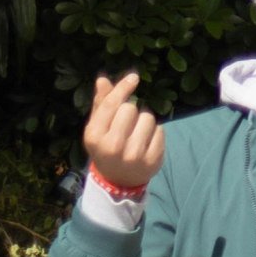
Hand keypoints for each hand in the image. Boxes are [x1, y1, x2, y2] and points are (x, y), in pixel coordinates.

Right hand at [84, 72, 164, 196]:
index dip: (123, 88)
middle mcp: (112, 145)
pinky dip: (156, 132)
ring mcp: (134, 154)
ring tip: (136, 134)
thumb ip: (101, 103)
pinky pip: (160, 131)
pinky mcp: (152, 160)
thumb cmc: (106, 146)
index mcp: (94, 135)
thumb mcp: (97, 127)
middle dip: (131, 110)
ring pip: (148, 118)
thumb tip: (104, 79)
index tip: (134, 77)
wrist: (118, 179)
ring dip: (145, 121)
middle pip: (131, 108)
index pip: (111, 105)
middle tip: (127, 124)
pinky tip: (146, 142)